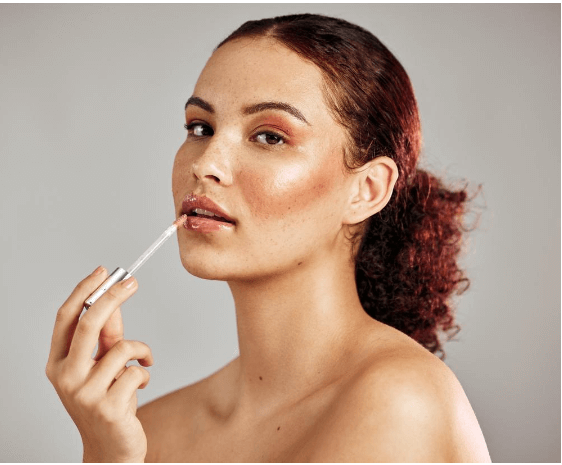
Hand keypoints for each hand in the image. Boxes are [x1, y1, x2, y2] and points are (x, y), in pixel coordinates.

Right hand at [46, 266, 152, 462]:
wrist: (110, 450)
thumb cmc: (106, 403)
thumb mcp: (101, 366)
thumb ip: (106, 336)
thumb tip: (113, 300)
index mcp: (58, 364)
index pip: (66, 318)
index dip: (85, 290)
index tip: (105, 271)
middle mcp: (65, 377)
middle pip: (89, 323)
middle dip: (114, 296)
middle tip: (133, 282)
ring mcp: (85, 394)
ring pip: (123, 348)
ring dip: (141, 353)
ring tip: (142, 366)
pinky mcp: (108, 408)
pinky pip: (137, 371)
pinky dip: (145, 374)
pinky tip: (139, 388)